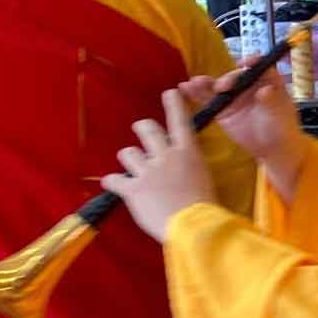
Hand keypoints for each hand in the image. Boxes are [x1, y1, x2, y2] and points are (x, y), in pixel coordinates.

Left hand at [103, 89, 218, 241]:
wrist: (192, 225)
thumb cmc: (205, 207)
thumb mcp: (204, 179)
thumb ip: (189, 168)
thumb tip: (182, 169)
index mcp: (187, 152)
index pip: (179, 120)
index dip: (173, 104)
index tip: (169, 92)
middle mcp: (165, 156)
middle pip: (146, 128)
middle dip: (142, 127)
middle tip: (142, 130)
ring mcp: (147, 171)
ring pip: (127, 152)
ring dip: (129, 160)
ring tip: (132, 170)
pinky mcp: (132, 188)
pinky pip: (113, 179)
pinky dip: (113, 182)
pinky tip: (114, 185)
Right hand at [176, 67, 303, 172]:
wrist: (273, 149)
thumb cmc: (282, 128)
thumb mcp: (279, 114)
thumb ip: (271, 101)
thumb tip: (265, 90)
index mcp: (267, 82)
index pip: (259, 67)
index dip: (252, 62)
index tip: (244, 64)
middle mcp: (248, 86)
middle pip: (236, 77)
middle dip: (227, 79)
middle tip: (222, 87)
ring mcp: (234, 98)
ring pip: (218, 86)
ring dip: (206, 83)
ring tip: (194, 82)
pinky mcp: (222, 110)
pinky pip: (209, 100)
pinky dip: (197, 95)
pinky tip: (185, 89)